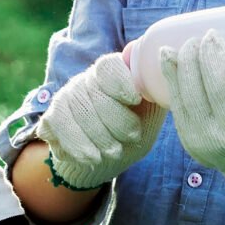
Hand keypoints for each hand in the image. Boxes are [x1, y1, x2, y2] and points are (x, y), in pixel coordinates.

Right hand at [36, 52, 165, 189]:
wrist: (108, 157)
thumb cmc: (135, 129)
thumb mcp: (151, 114)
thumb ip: (159, 96)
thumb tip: (173, 81)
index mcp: (113, 74)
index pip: (109, 66)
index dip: (120, 80)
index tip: (135, 98)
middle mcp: (86, 81)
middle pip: (93, 90)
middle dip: (114, 118)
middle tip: (132, 136)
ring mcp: (67, 98)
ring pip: (76, 109)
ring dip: (97, 135)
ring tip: (114, 153)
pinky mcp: (51, 117)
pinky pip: (59, 126)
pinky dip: (77, 145)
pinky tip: (92, 158)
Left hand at [159, 30, 224, 200]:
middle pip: (214, 88)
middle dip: (210, 55)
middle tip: (213, 34)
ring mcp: (202, 135)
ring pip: (189, 90)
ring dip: (188, 59)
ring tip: (192, 40)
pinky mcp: (185, 133)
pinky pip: (174, 98)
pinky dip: (170, 71)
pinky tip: (167, 51)